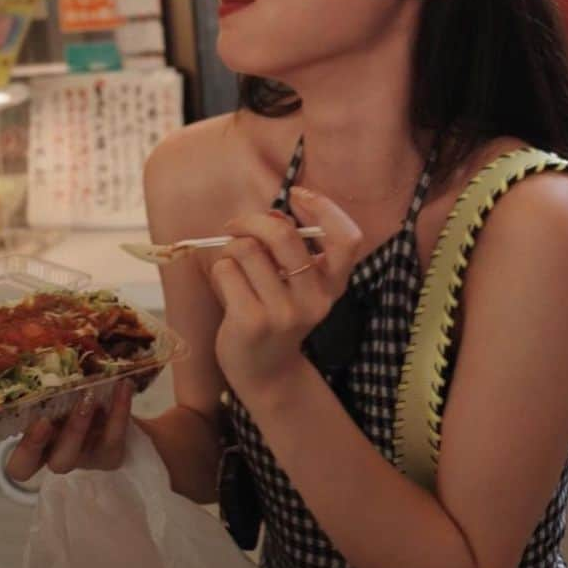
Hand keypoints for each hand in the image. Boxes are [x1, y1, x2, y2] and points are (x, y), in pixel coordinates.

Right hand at [4, 378, 134, 482]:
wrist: (119, 408)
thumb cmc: (76, 392)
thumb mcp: (60, 385)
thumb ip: (45, 376)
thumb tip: (29, 335)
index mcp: (37, 441)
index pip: (16, 464)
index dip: (21, 450)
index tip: (29, 420)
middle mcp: (55, 454)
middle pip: (35, 466)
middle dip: (35, 444)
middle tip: (43, 420)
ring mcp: (83, 458)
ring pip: (72, 456)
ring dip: (75, 426)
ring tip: (87, 395)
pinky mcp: (110, 454)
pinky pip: (113, 437)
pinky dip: (118, 409)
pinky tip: (123, 385)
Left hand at [209, 187, 361, 404]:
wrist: (265, 372)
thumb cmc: (276, 313)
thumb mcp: (296, 284)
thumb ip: (290, 249)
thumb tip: (273, 214)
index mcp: (333, 286)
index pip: (347, 239)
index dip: (324, 208)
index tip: (296, 195)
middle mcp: (315, 300)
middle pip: (284, 236)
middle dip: (253, 220)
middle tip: (236, 225)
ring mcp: (284, 313)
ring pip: (248, 250)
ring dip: (231, 248)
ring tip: (232, 264)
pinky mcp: (253, 322)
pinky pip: (227, 271)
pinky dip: (220, 270)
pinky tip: (226, 286)